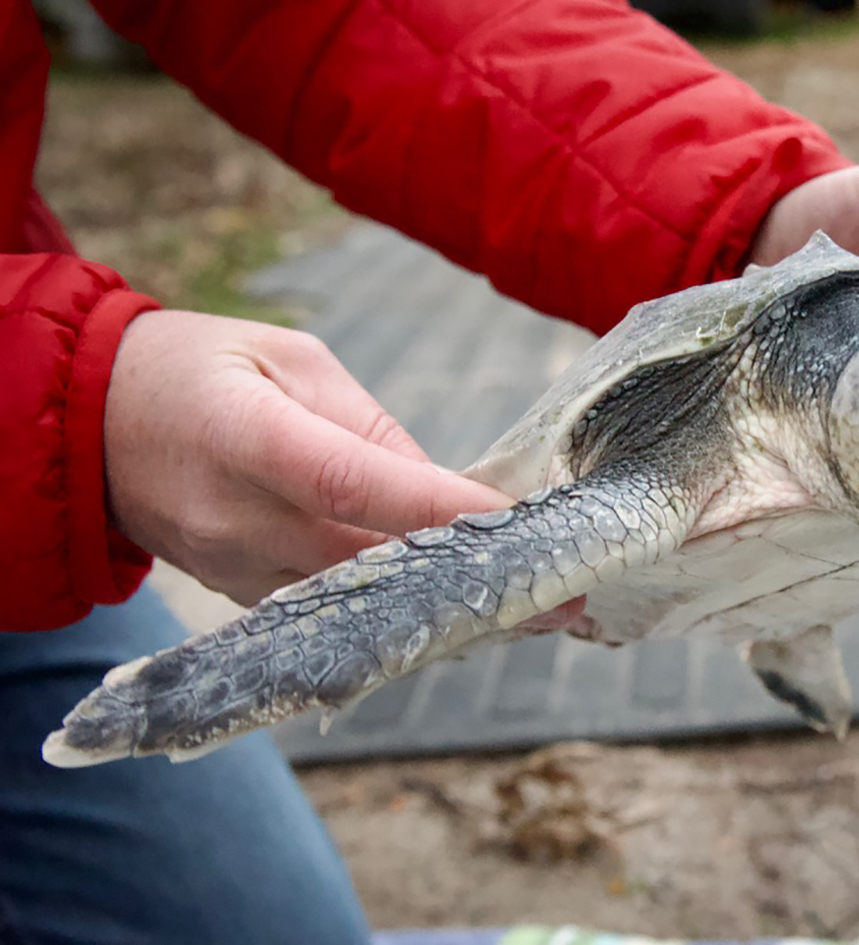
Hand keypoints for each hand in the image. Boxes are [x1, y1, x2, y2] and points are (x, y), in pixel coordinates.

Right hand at [105, 310, 511, 605]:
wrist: (91, 424)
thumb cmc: (200, 369)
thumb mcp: (289, 360)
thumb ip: (370, 428)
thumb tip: (446, 492)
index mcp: (246, 437)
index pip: (354, 484)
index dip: (438, 509)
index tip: (517, 524)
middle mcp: (236, 519)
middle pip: (370, 566)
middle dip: (472, 582)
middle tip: (563, 594)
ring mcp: (233, 571)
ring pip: (359, 607)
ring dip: (450, 611)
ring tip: (540, 612)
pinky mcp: (241, 599)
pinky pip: (334, 617)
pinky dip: (402, 615)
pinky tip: (468, 613)